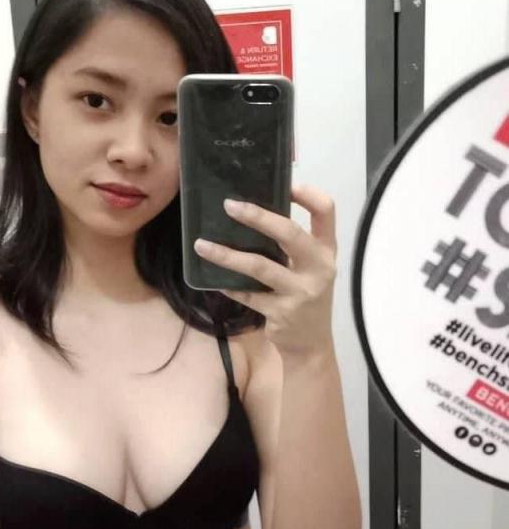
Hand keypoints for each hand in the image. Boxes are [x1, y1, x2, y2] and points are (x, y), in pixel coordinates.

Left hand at [193, 184, 337, 358]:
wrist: (311, 344)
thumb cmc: (305, 295)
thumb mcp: (310, 268)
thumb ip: (293, 244)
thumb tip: (252, 211)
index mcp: (327, 250)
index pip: (326, 211)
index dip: (308, 194)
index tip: (286, 184)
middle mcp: (319, 268)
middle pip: (290, 234)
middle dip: (258, 217)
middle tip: (229, 205)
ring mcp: (301, 292)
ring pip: (260, 266)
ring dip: (227, 255)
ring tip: (201, 245)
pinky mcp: (281, 312)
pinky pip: (247, 294)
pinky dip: (228, 285)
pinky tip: (212, 279)